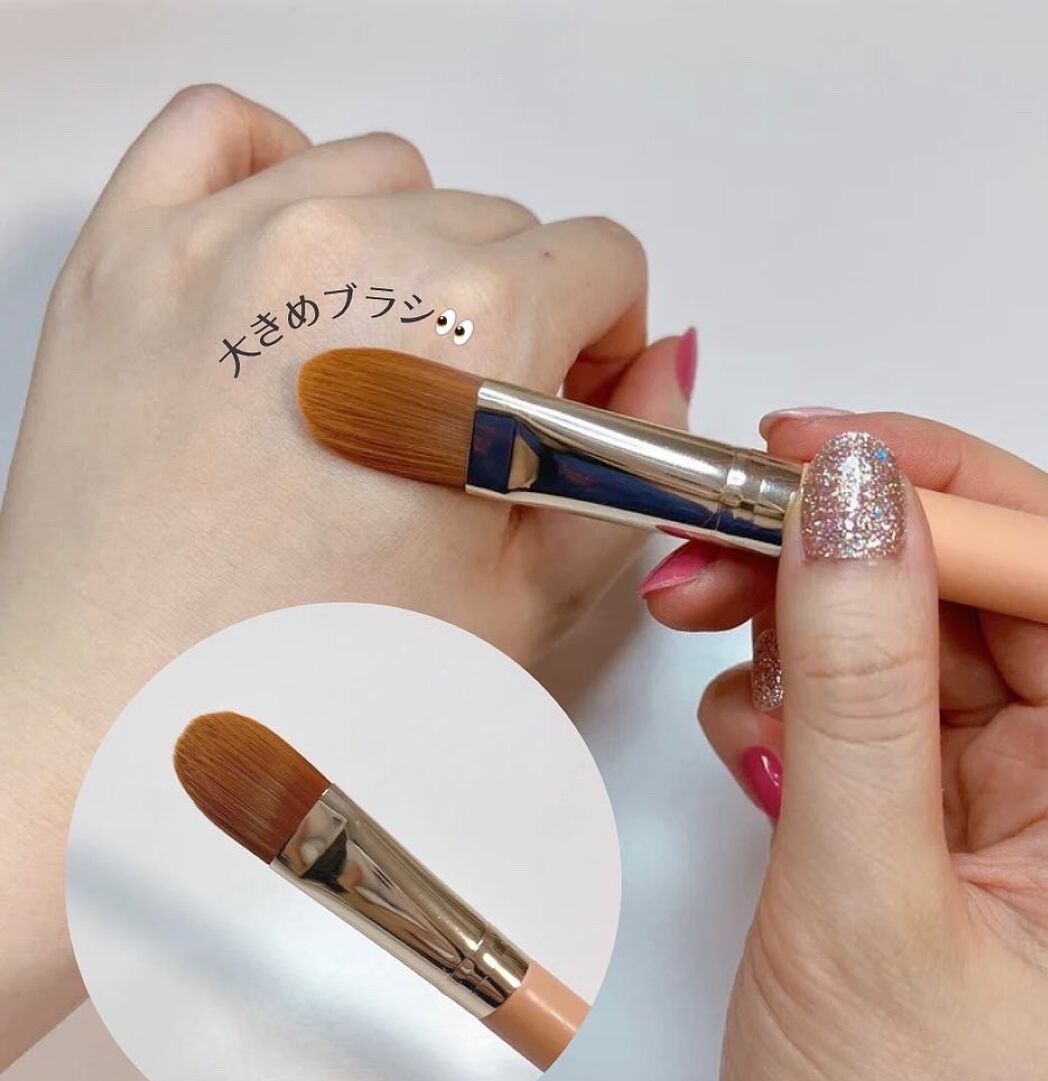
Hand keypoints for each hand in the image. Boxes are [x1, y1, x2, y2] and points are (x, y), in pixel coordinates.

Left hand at [0, 85, 691, 1063]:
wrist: (125, 723)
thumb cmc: (316, 687)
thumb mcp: (527, 598)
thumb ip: (627, 466)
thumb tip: (662, 368)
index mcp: (471, 337)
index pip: (605, 259)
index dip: (606, 337)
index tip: (568, 391)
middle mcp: (353, 257)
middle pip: (504, 221)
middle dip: (513, 312)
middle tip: (460, 416)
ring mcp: (227, 241)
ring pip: (384, 171)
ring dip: (405, 249)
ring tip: (369, 363)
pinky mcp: (130, 251)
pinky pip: (226, 132)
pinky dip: (276, 169)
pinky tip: (290, 261)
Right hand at [643, 414, 1047, 1080]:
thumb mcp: (869, 901)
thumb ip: (859, 691)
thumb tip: (856, 496)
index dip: (933, 488)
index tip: (801, 447)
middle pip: (952, 601)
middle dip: (827, 560)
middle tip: (703, 550)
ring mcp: (973, 819)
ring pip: (886, 655)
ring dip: (792, 634)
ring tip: (710, 654)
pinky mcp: (899, 845)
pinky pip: (844, 726)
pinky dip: (781, 711)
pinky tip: (748, 756)